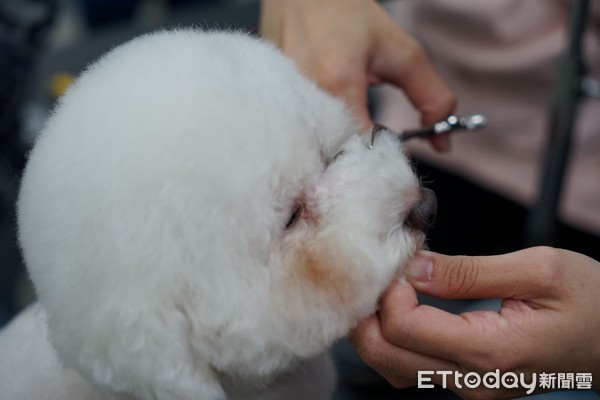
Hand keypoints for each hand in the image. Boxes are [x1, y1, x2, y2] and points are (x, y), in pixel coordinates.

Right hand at [259, 0, 454, 150]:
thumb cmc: (349, 17)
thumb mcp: (402, 53)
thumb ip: (432, 99)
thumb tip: (443, 145)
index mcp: (337, 83)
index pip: (362, 151)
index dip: (381, 160)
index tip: (389, 151)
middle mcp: (303, 98)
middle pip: (334, 158)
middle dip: (357, 162)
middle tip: (368, 144)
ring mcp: (281, 104)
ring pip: (314, 153)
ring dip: (334, 151)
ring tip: (344, 128)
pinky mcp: (270, 105)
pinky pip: (297, 140)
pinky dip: (315, 139)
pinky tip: (322, 121)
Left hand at [350, 247, 599, 397]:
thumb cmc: (591, 303)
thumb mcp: (539, 270)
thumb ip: (469, 271)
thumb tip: (414, 265)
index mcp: (490, 351)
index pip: (404, 327)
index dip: (389, 289)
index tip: (403, 257)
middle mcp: (471, 380)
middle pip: (384, 354)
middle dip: (366, 310)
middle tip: (379, 272)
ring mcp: (468, 387)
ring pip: (391, 365)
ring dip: (374, 326)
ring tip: (384, 286)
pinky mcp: (468, 382)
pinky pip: (410, 367)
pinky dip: (393, 337)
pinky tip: (399, 306)